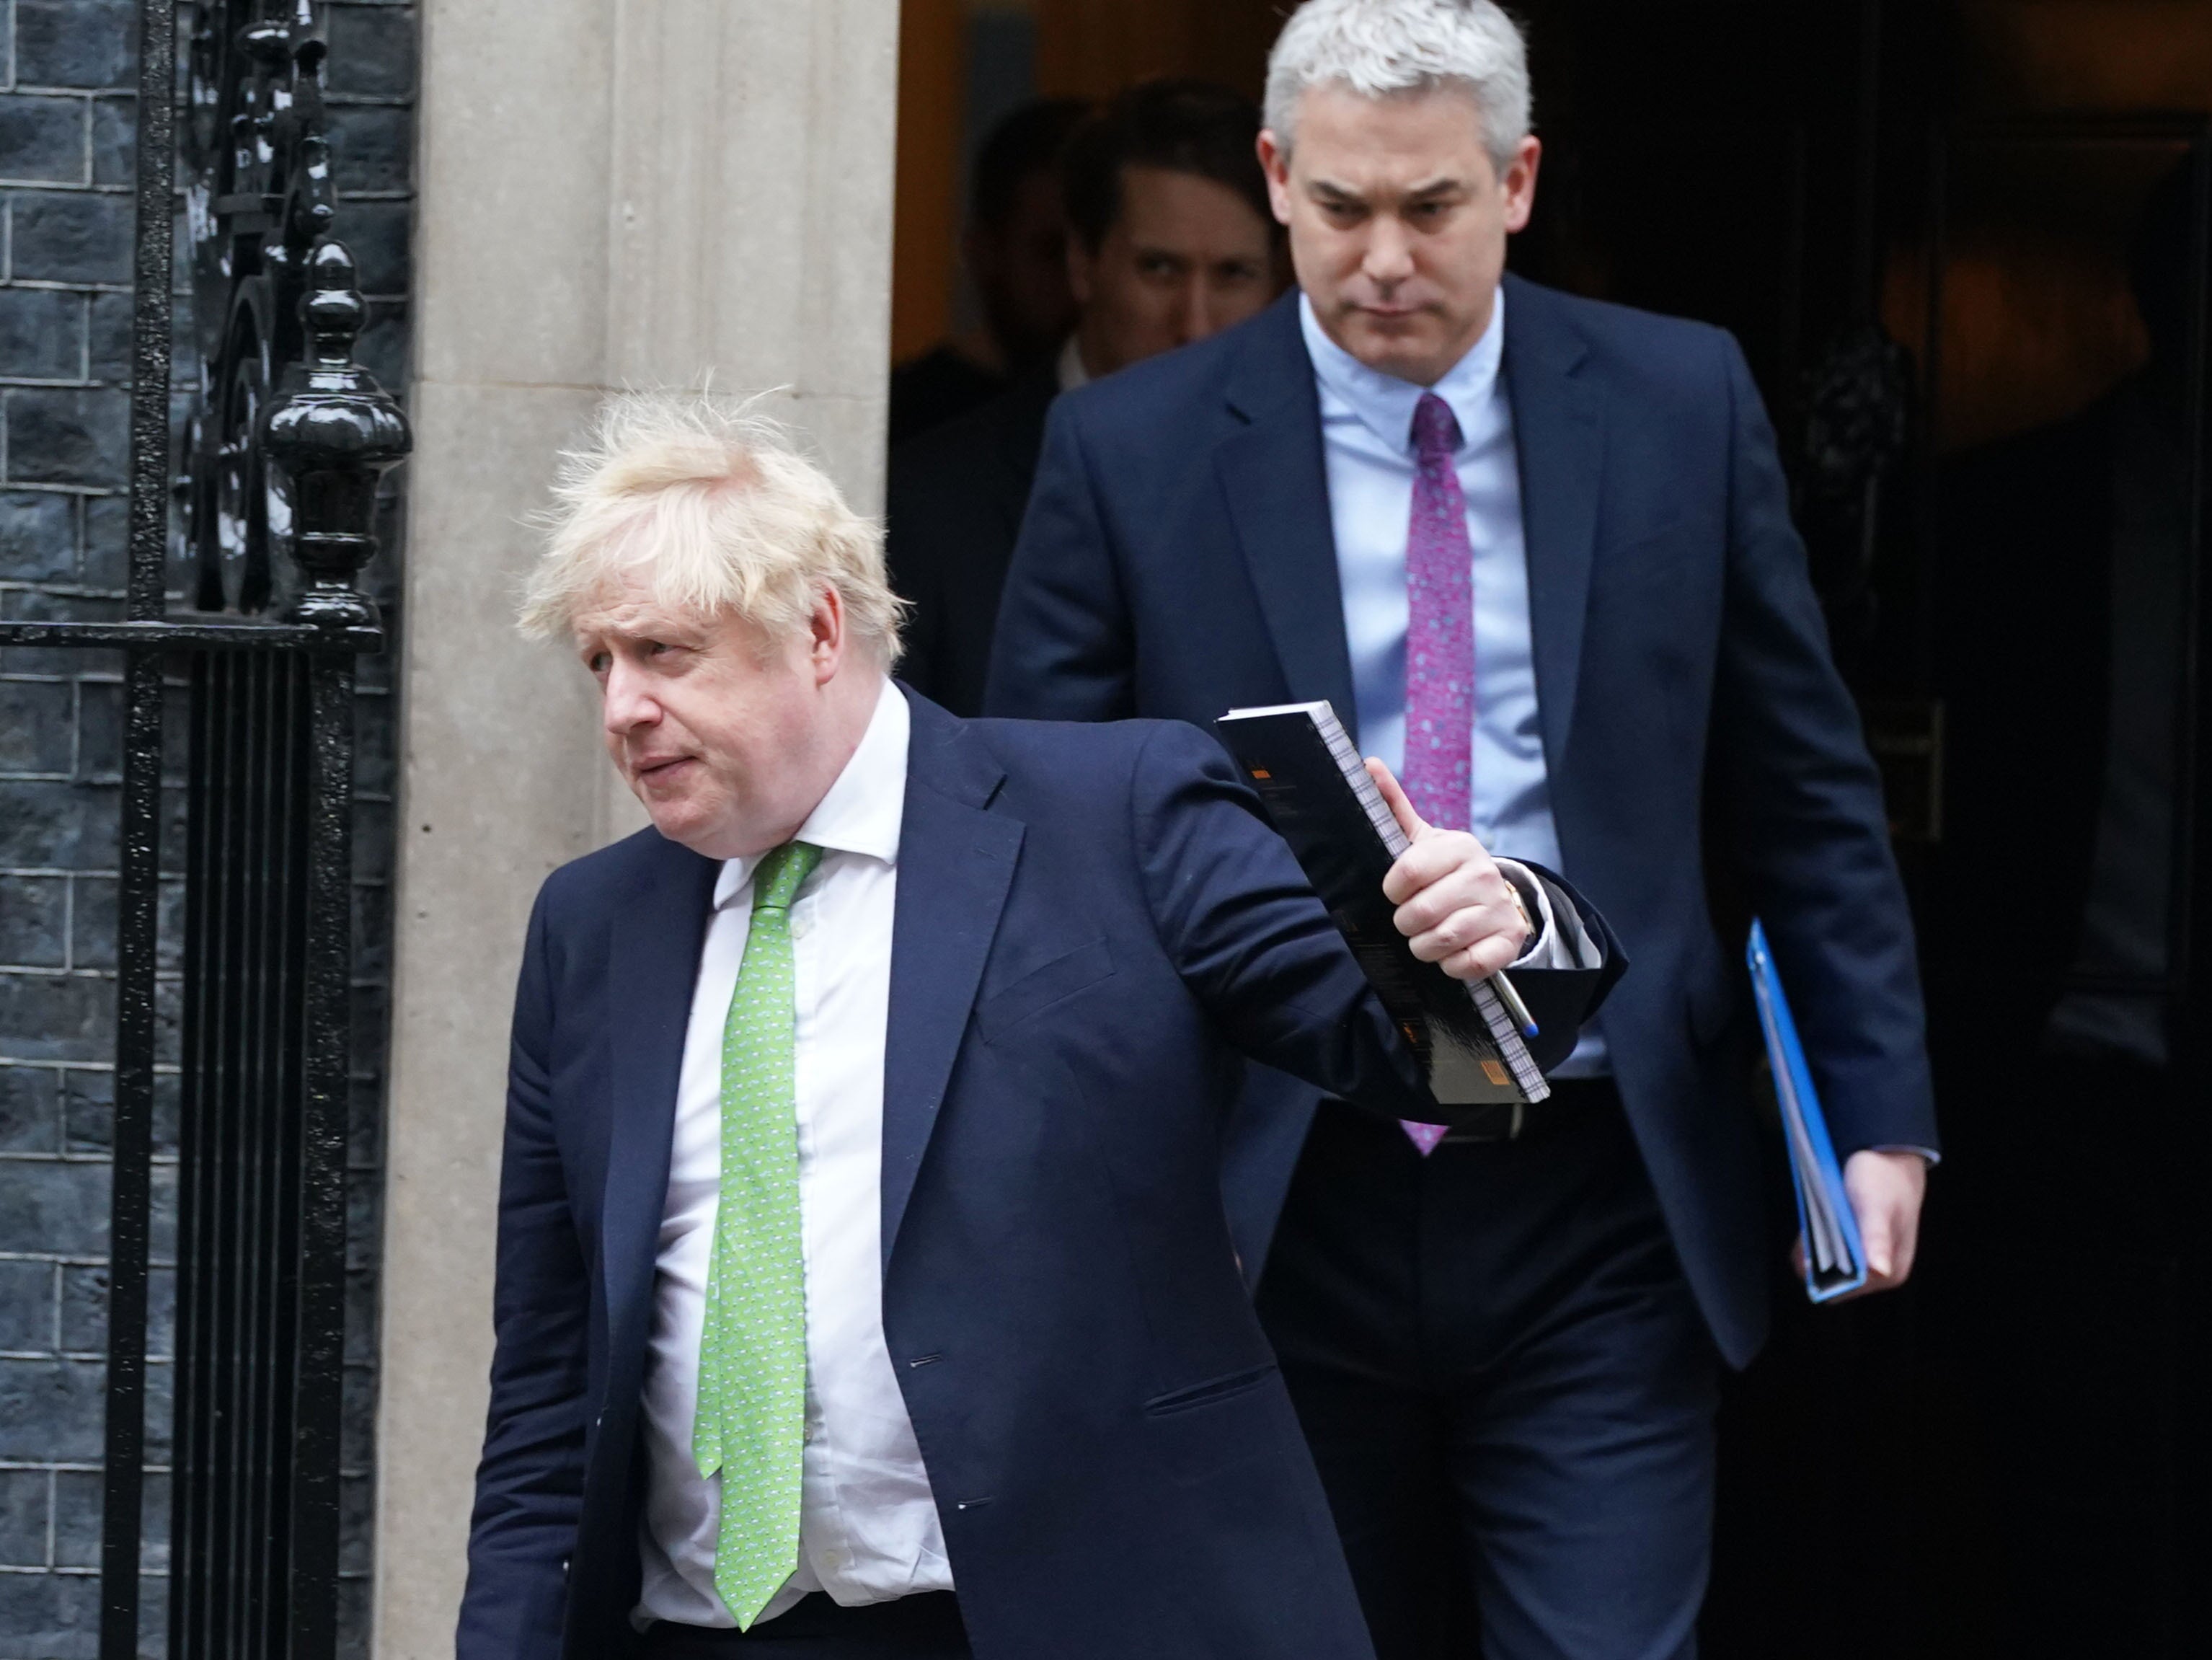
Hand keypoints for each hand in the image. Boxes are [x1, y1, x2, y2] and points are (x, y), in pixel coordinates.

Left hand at [1368, 759, 1528, 981]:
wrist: (1495, 899)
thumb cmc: (1446, 871)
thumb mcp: (1421, 839)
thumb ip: (1393, 805)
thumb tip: (1368, 764)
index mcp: (1460, 847)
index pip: (1407, 872)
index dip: (1392, 890)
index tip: (1396, 892)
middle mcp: (1484, 874)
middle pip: (1420, 912)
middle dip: (1406, 923)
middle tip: (1412, 919)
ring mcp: (1499, 909)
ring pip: (1441, 940)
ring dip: (1424, 946)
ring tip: (1428, 935)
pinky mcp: (1509, 941)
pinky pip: (1467, 964)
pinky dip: (1451, 965)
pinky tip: (1452, 951)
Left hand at [1791, 1148, 1928, 1299]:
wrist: (1888, 1157)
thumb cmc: (1885, 1180)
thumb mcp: (1876, 1206)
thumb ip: (1876, 1237)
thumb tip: (1879, 1269)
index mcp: (1889, 1271)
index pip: (1845, 1289)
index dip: (1823, 1275)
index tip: (1809, 1251)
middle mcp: (1879, 1272)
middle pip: (1833, 1279)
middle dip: (1815, 1261)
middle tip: (1809, 1232)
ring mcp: (1866, 1259)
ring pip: (1826, 1266)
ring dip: (1813, 1249)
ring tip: (1813, 1224)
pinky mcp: (1854, 1245)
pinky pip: (1827, 1251)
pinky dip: (1816, 1240)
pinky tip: (1814, 1222)